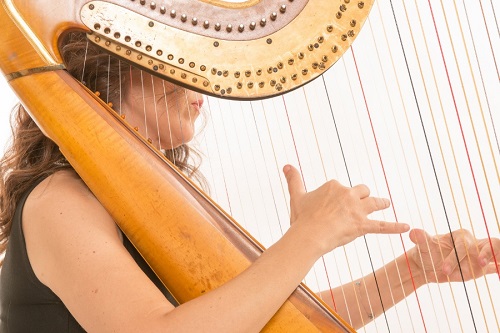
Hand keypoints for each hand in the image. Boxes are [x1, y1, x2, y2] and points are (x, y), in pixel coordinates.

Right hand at [283, 165, 409, 254]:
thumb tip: (286, 165)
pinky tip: (407, 227)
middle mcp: (348, 194)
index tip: (331, 208)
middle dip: (362, 197)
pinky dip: (395, 227)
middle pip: (361, 192)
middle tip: (363, 203)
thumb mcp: (297, 196)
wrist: (308, 235)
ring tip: (386, 203)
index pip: (342, 188)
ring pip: (374, 203)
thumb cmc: (302, 218)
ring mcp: (357, 210)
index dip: (338, 198)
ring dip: (381, 203)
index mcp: (334, 186)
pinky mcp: (362, 226)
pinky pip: (383, 226)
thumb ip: (293, 179)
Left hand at [409, 228, 498, 282]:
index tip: (443, 269)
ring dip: (494, 257)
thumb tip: (412, 232)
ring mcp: (478, 255)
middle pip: (487, 245)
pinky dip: (499, 266)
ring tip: (493, 266)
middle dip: (484, 255)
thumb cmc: (426, 253)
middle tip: (476, 267)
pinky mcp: (482, 268)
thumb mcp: (423, 247)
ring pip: (495, 252)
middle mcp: (472, 244)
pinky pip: (495, 265)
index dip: (454, 258)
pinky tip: (499, 269)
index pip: (463, 246)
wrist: (427, 267)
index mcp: (460, 235)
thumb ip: (421, 239)